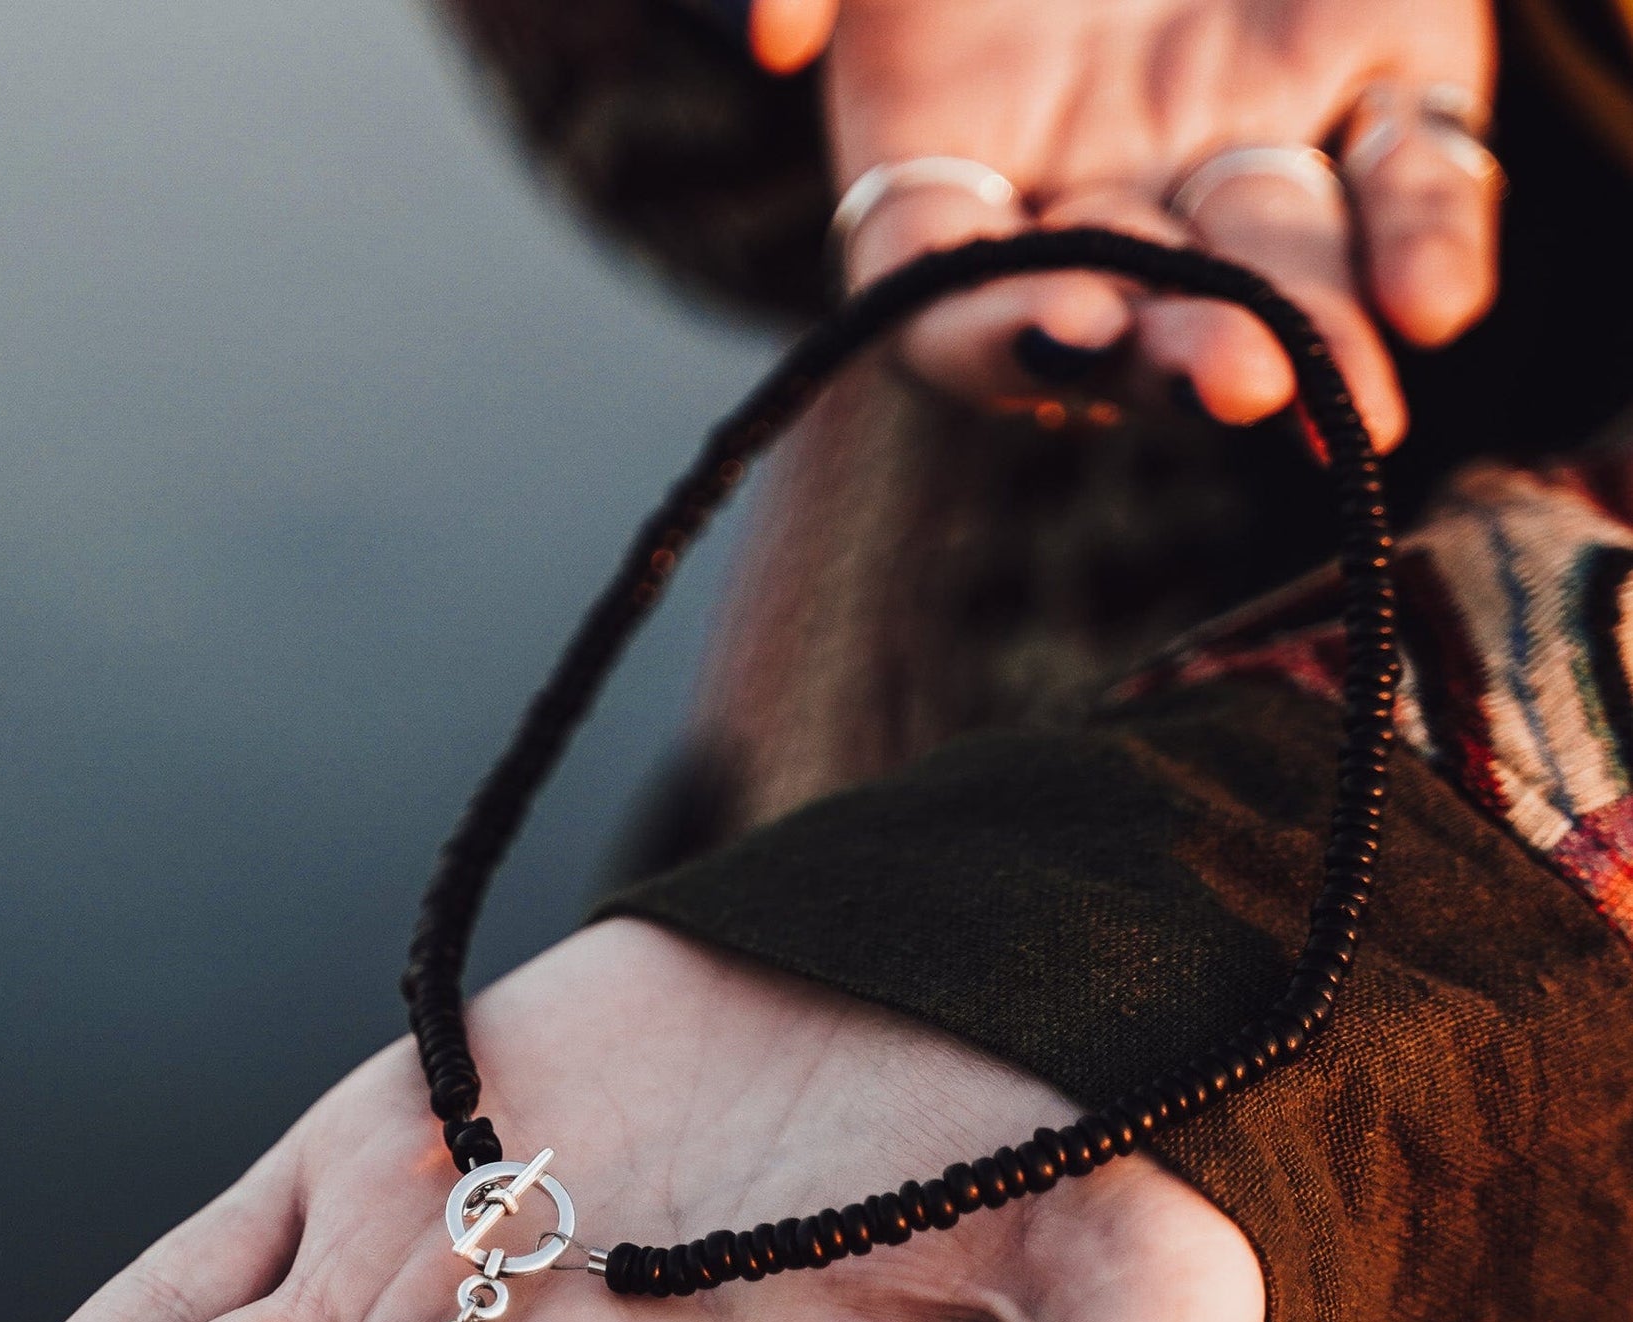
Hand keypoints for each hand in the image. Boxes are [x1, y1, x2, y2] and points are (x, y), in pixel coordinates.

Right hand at [828, 0, 1499, 448]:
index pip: (943, 296)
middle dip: (1178, 356)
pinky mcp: (1371, 74)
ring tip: (1355, 396)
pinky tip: (1433, 300)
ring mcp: (1226, 142)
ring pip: (1266, 267)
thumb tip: (775, 39)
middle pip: (1122, 312)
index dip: (996, 331)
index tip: (1067, 328)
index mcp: (946, 164)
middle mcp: (1084, 187)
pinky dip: (1426, 236)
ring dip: (1311, 336)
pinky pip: (1404, 175)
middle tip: (1240, 383)